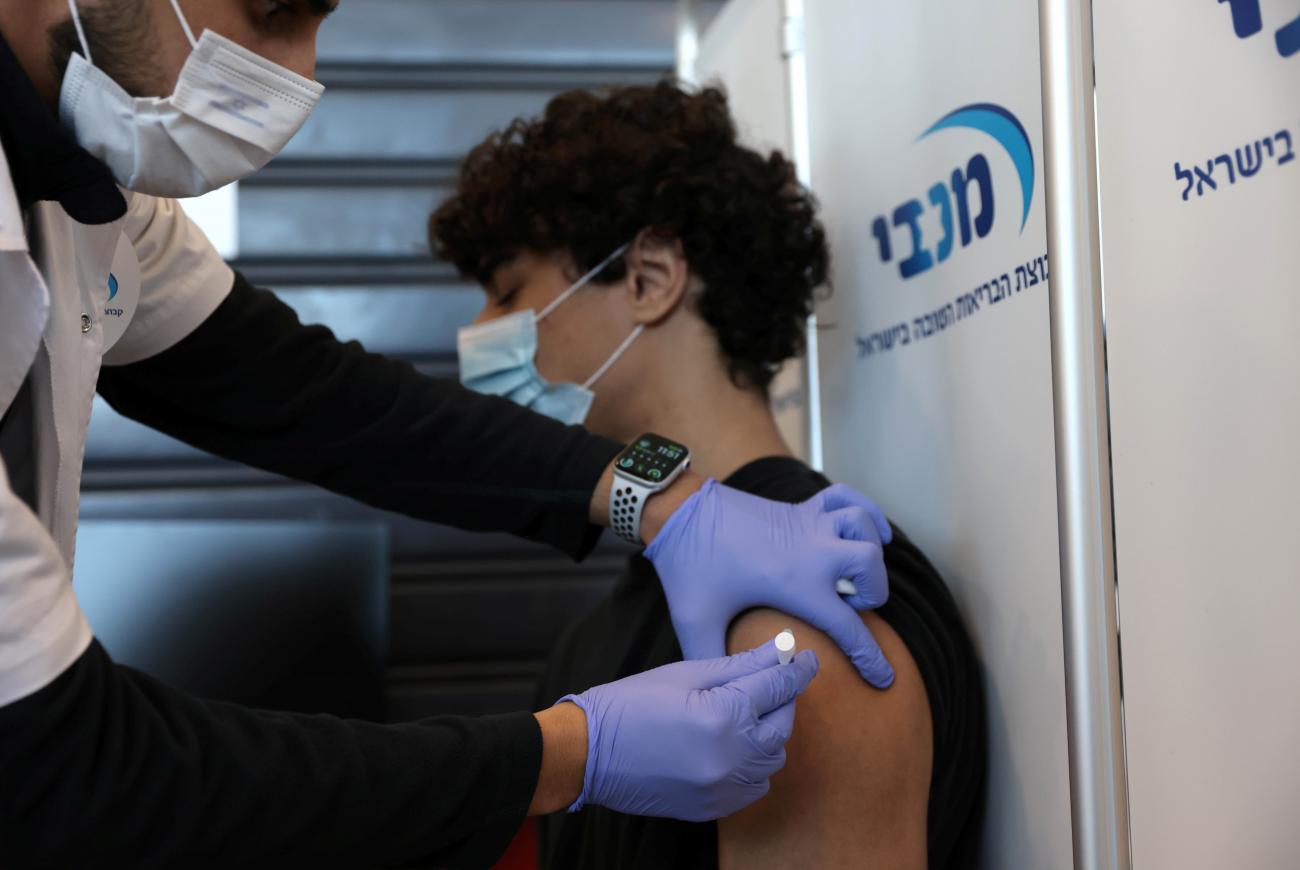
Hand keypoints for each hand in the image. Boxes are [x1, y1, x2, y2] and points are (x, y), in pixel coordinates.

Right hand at [558, 640, 818, 821]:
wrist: (589, 753)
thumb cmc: (632, 703)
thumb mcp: (686, 673)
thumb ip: (740, 665)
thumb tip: (780, 650)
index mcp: (722, 716)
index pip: (777, 688)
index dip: (796, 669)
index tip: (807, 658)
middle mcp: (730, 757)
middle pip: (781, 724)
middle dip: (782, 700)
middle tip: (772, 682)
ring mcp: (723, 787)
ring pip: (773, 758)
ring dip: (769, 733)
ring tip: (749, 713)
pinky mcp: (713, 808)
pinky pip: (755, 787)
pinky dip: (755, 765)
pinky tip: (736, 746)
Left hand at [644, 479, 895, 687]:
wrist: (679, 511)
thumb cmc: (689, 565)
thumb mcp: (696, 620)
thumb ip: (711, 660)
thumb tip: (723, 695)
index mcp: (794, 582)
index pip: (848, 626)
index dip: (870, 657)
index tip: (884, 679)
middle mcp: (811, 549)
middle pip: (870, 565)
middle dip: (873, 592)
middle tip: (847, 607)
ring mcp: (808, 523)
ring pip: (864, 526)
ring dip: (869, 549)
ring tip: (851, 571)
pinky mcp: (799, 506)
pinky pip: (846, 496)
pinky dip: (864, 510)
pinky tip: (864, 528)